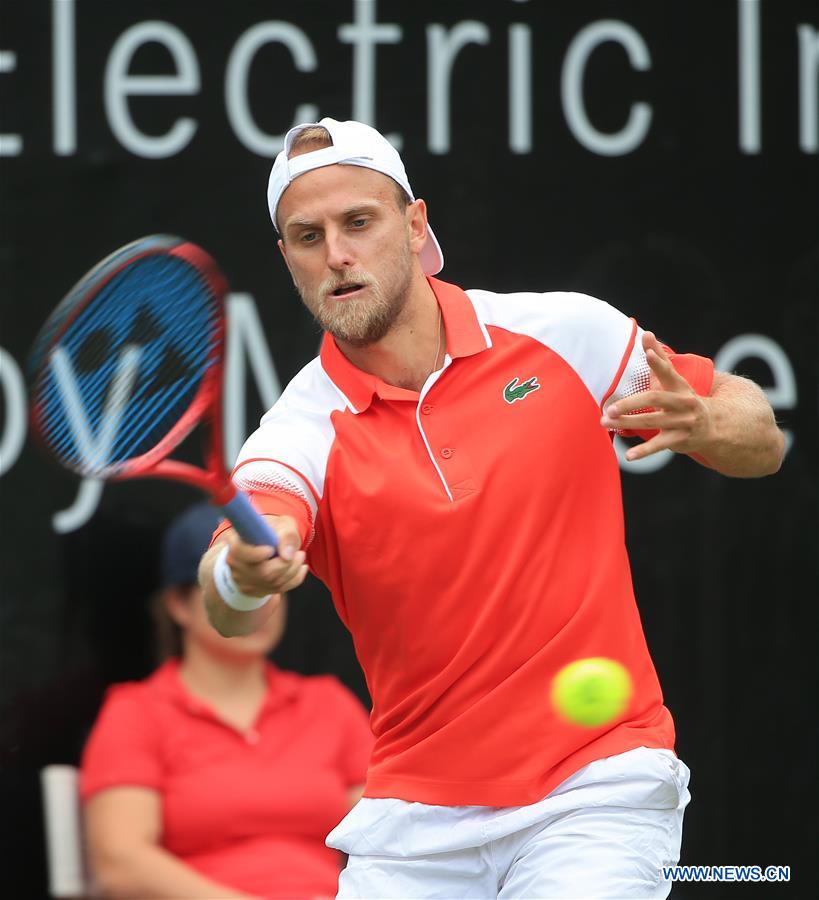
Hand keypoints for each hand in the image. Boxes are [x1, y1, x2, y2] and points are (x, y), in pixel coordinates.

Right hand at [225, 515, 308, 595]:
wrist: (268, 543)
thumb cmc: (274, 531)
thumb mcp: (282, 524)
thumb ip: (286, 535)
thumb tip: (287, 556)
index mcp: (236, 541)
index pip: (239, 551)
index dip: (256, 553)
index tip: (271, 549)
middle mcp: (236, 563)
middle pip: (262, 573)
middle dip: (286, 564)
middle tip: (299, 553)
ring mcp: (244, 580)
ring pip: (273, 583)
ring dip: (293, 570)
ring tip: (300, 556)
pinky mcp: (255, 591)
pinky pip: (278, 589)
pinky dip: (294, 579)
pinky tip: (300, 567)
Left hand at [600, 331, 712, 460]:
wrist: (712, 426)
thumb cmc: (683, 398)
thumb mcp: (675, 380)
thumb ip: (659, 359)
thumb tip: (647, 334)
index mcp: (680, 386)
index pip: (669, 372)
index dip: (659, 363)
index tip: (648, 353)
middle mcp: (683, 403)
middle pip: (655, 400)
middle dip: (630, 404)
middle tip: (609, 408)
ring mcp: (681, 422)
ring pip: (651, 422)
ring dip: (627, 423)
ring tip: (604, 422)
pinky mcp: (678, 440)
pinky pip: (658, 446)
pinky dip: (643, 452)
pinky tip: (628, 456)